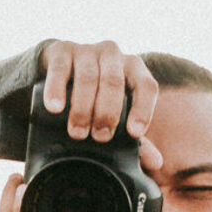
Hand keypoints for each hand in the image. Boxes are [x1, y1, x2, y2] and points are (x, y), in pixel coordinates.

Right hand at [40, 39, 161, 163]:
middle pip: (114, 82)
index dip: (143, 109)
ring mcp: (86, 50)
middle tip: (100, 137)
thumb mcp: (115, 114)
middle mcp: (112, 55)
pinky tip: (54, 108)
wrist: (59, 69)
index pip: (146, 86)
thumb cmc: (95, 96)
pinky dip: (57, 89)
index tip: (134, 134)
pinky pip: (60, 68)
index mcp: (133, 68)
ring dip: (82, 107)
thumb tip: (156, 163)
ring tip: (77, 133)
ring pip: (88, 77)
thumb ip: (135, 139)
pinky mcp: (61, 49)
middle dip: (107, 112)